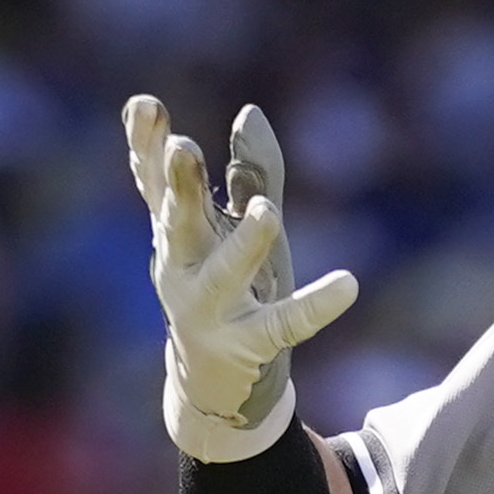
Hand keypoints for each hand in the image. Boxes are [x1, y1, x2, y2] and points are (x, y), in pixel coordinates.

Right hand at [126, 95, 357, 460]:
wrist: (217, 388)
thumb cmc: (230, 293)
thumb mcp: (238, 230)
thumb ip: (251, 173)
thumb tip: (250, 113)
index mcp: (178, 234)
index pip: (155, 184)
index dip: (147, 146)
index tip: (146, 106)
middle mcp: (183, 270)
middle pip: (177, 223)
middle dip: (178, 186)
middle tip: (182, 147)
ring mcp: (212, 311)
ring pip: (224, 274)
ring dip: (244, 243)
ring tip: (268, 212)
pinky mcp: (249, 346)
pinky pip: (285, 324)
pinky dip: (315, 306)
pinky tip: (348, 285)